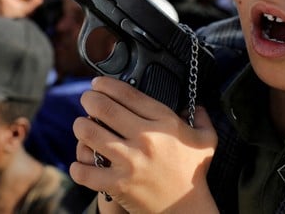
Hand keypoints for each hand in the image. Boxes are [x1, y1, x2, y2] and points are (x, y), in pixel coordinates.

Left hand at [70, 77, 218, 213]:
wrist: (187, 210)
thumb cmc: (193, 174)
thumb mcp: (205, 141)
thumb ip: (201, 118)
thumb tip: (196, 103)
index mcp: (164, 122)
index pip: (127, 93)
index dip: (106, 84)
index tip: (97, 84)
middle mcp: (146, 138)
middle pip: (104, 108)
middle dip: (89, 99)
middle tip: (86, 99)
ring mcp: (130, 162)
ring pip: (90, 133)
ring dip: (81, 127)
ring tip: (82, 126)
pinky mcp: (118, 185)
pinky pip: (85, 171)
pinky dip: (78, 165)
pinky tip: (81, 162)